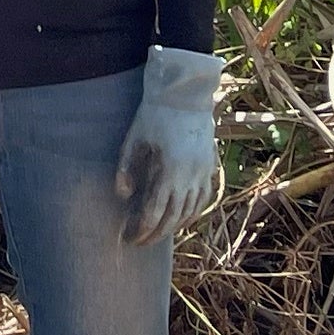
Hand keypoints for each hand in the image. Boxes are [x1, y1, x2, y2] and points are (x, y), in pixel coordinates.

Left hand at [114, 48, 220, 245]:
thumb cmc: (155, 113)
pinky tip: (180, 218)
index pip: (155, 213)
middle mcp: (191, 176)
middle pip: (173, 218)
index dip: (142, 230)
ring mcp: (204, 173)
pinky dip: (192, 213)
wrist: (185, 92)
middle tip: (140, 241)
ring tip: (156, 233)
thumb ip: (126, 168)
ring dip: (173, 226)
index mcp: (170, 170)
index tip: (129, 238)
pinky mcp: (210, 167)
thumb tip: (123, 196)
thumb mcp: (134, 139)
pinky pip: (203, 199)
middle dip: (155, 234)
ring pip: (190, 212)